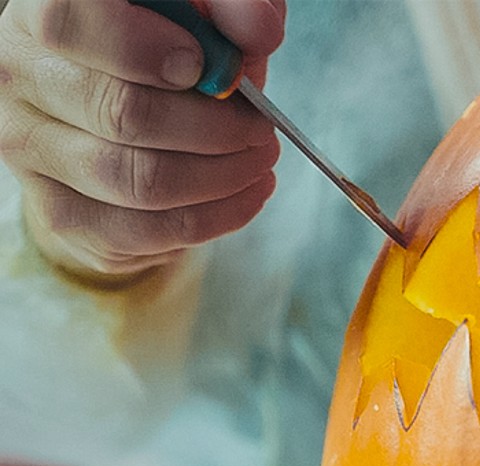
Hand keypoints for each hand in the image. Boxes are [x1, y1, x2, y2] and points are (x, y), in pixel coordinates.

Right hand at [0, 0, 285, 285]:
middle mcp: (20, 80)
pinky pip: (143, 233)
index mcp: (42, 14)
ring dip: (222, 178)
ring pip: (139, 183)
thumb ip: (229, 7)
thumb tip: (260, 32)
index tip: (210, 69)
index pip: (71, 23)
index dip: (147, 49)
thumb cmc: (165, 46)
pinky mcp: (60, 213)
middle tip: (261, 128)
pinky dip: (213, 219)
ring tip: (260, 161)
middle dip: (217, 129)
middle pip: (122, 115)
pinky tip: (245, 194)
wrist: (120, 106)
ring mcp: (31, 152)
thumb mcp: (198, 10)